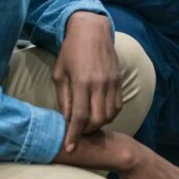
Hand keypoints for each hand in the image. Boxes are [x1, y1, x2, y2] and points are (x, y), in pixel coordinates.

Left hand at [55, 11, 121, 152]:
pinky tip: (99, 113)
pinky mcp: (119, 80)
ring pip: (110, 115)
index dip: (74, 135)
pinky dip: (109, 114)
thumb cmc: (70, 51)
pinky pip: (117, 105)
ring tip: (88, 123)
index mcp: (82, 82)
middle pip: (98, 120)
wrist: (92, 30)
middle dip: (87, 131)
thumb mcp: (60, 74)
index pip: (80, 117)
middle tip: (77, 132)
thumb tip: (67, 120)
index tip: (70, 148)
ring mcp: (112, 82)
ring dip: (99, 124)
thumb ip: (64, 98)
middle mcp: (100, 84)